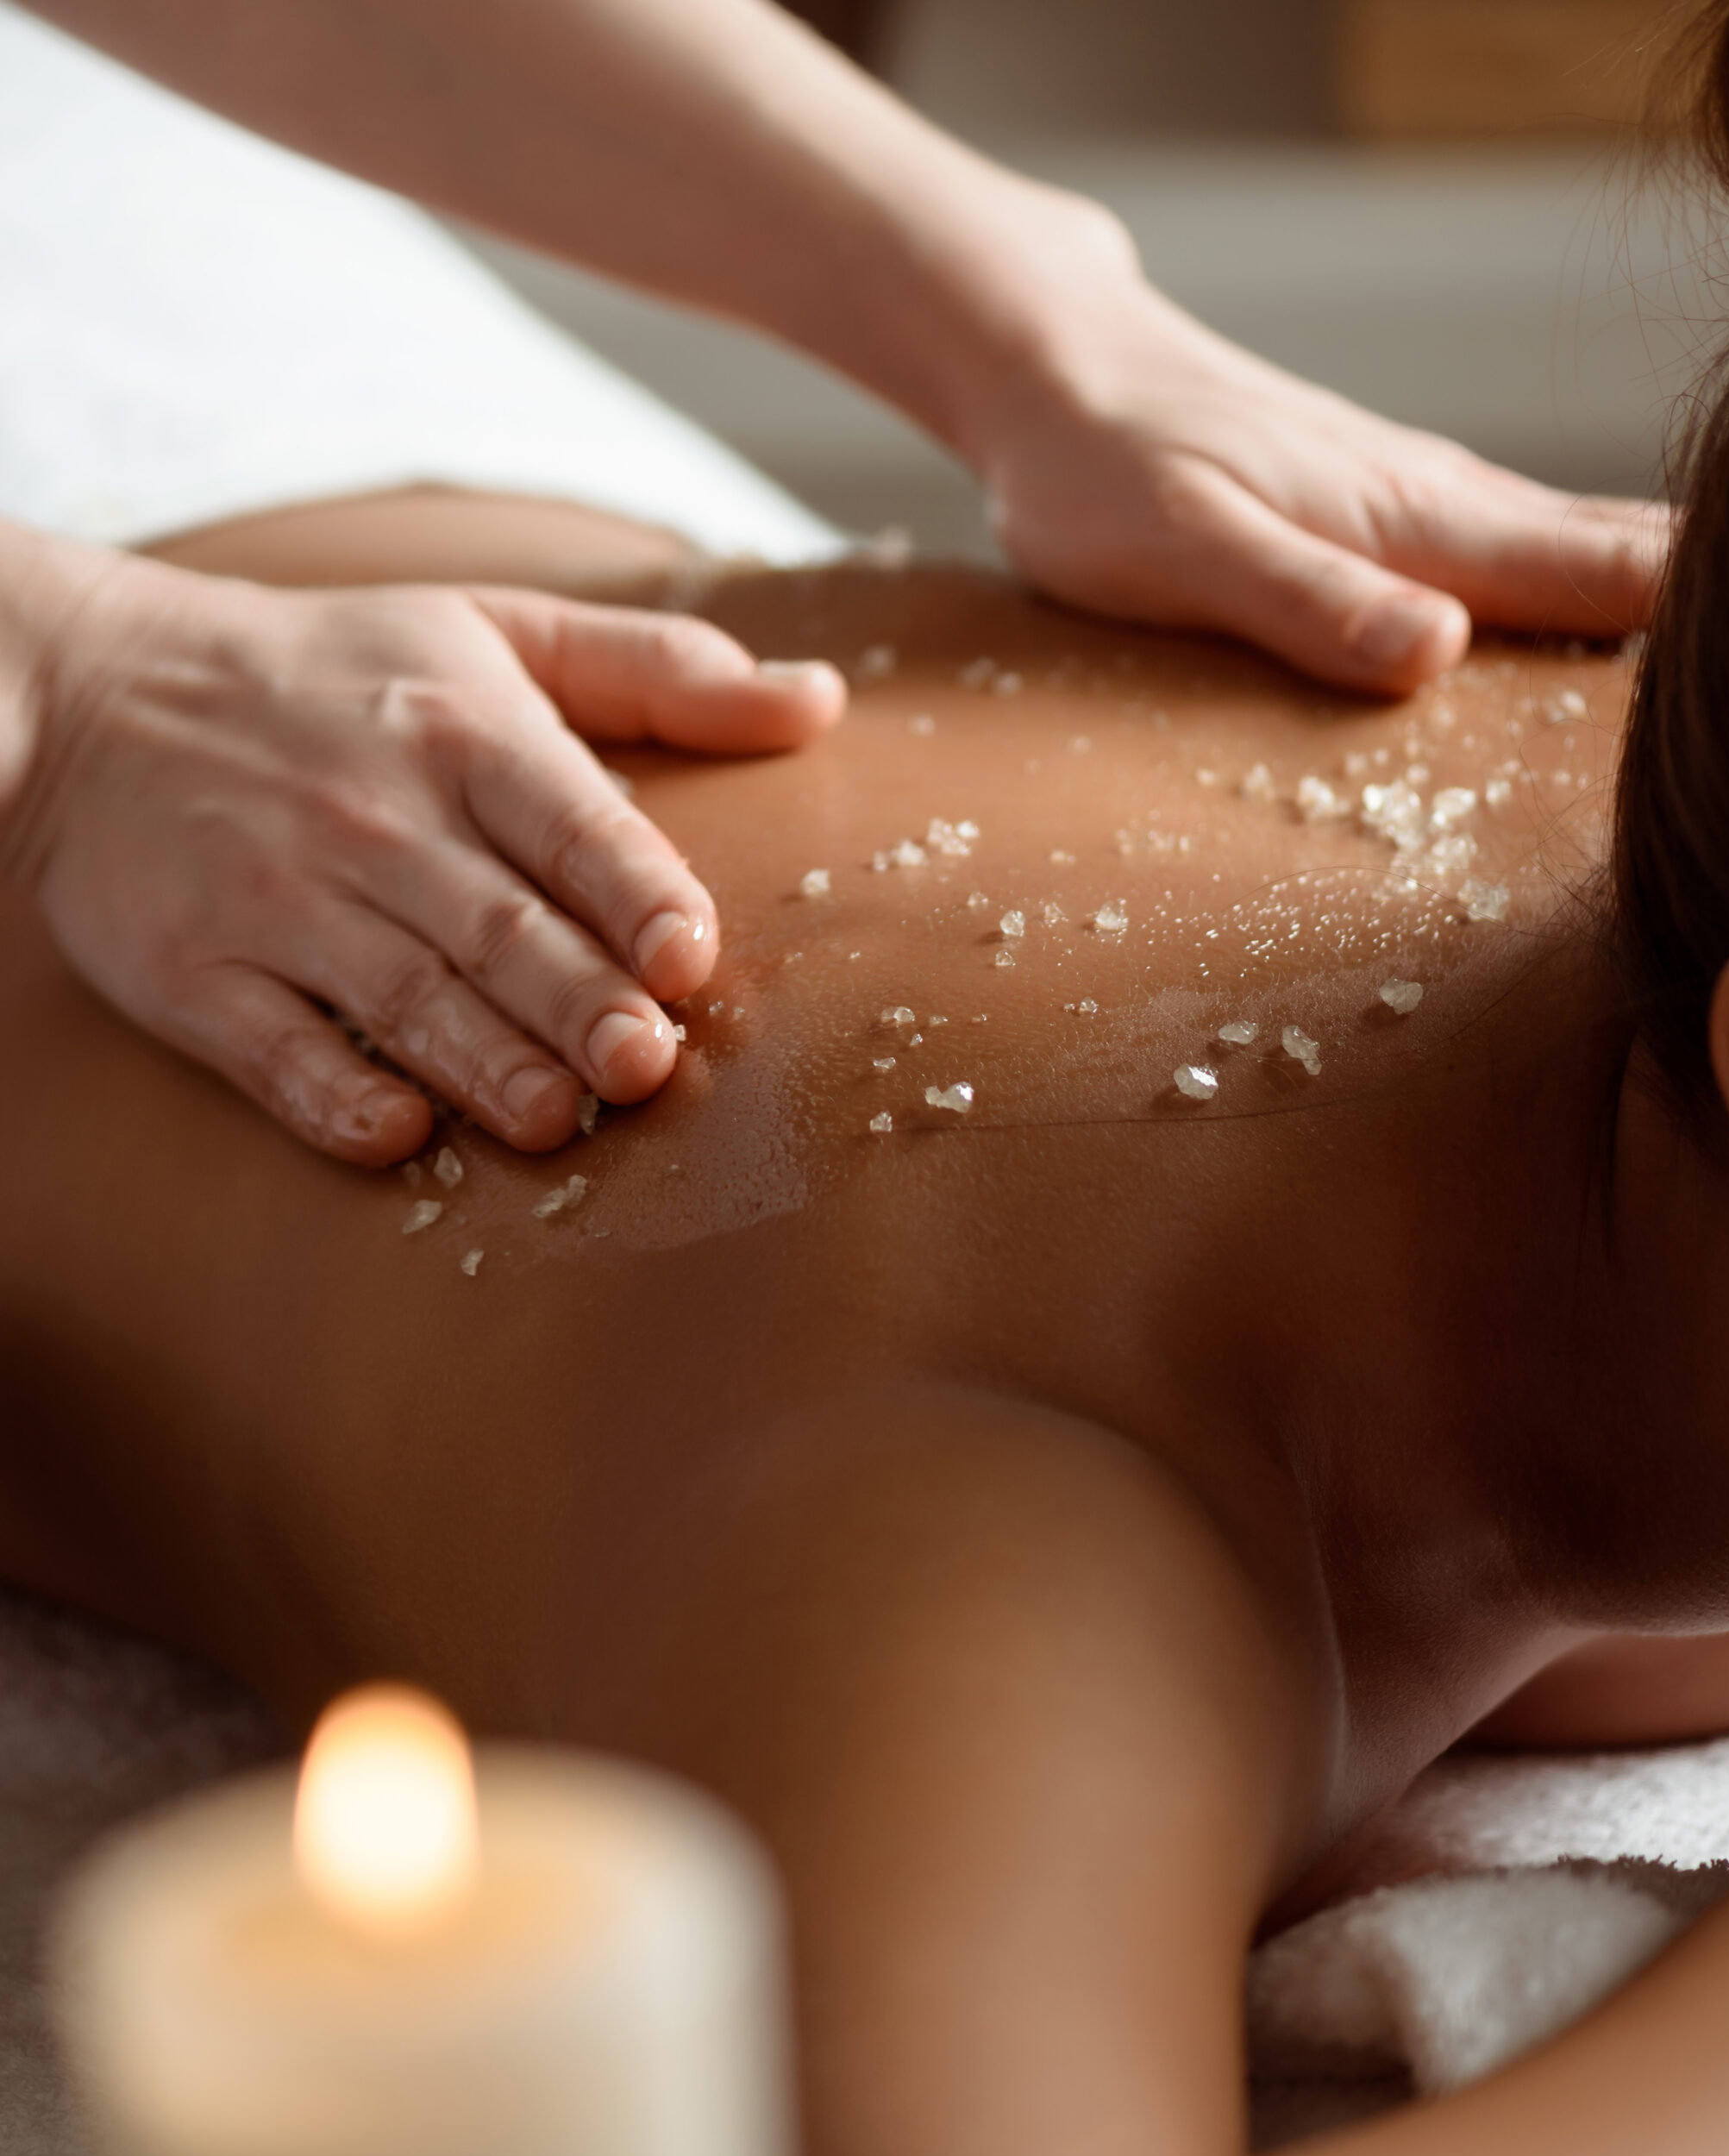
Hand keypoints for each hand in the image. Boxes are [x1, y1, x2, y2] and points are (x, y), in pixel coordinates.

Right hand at [2, 547, 843, 1163]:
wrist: (91, 691)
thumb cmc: (336, 673)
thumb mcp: (494, 632)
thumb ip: (660, 672)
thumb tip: (819, 702)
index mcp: (463, 732)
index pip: (568, 821)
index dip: (634, 891)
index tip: (690, 956)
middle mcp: (375, 817)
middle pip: (495, 925)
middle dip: (574, 999)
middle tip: (645, 1063)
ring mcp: (279, 899)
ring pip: (398, 994)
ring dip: (479, 1060)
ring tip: (553, 1117)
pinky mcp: (194, 974)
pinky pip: (269, 1046)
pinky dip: (326, 1090)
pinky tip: (392, 1132)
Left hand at [973, 274, 1668, 695]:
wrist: (1055, 377)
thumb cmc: (1105, 473)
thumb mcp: (1186, 553)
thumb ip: (1307, 600)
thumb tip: (1440, 651)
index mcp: (1422, 522)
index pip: (1608, 572)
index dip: (1715, 623)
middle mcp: (1447, 507)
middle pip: (1631, 563)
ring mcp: (1427, 505)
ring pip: (1588, 555)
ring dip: (1678, 612)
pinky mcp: (1393, 515)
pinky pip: (1528, 558)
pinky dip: (1597, 595)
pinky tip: (1618, 642)